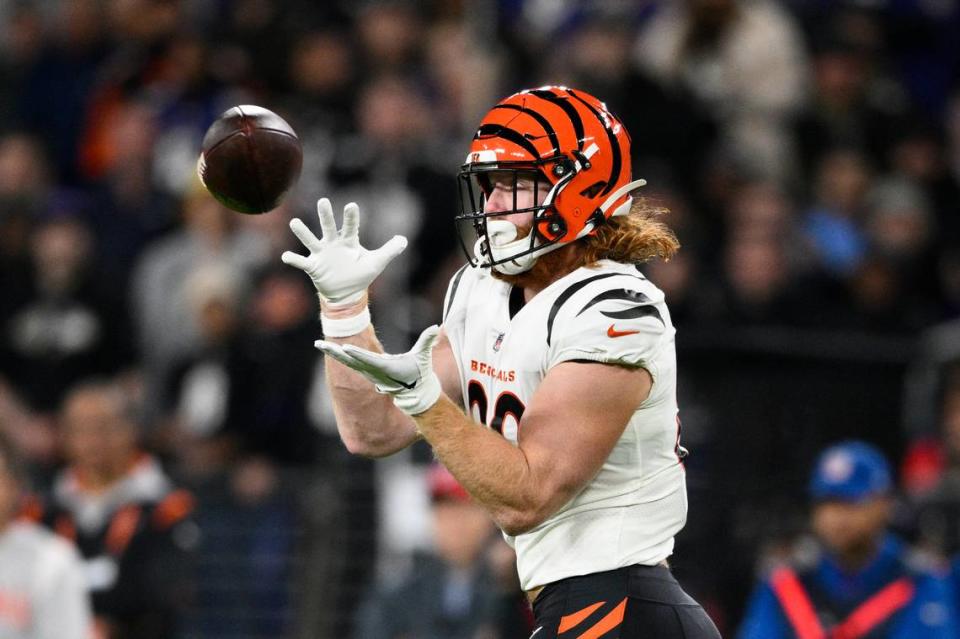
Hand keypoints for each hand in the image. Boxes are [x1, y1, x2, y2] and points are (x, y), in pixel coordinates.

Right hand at [281, 198, 406, 304]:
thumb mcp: (376, 262)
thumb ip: (389, 250)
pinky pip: (302, 262)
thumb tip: (404, 240)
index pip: (351, 227)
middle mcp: (333, 244)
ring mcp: (322, 254)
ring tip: (294, 222)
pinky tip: (285, 256)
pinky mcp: (313, 267)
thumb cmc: (360, 274)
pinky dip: (294, 259)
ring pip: (311, 240)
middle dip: (326, 216)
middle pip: (329, 227)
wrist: (347, 293)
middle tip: (323, 201)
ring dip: (303, 232)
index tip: (352, 205)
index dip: (351, 217)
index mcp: (349, 242)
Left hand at [315, 325, 441, 415]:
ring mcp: (368, 372)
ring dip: (333, 353)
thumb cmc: (419, 374)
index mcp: (385, 367)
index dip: (357, 354)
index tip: (345, 348)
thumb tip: (436, 327)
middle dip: (335, 352)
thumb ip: (427, 341)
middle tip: (320, 345)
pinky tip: (330, 350)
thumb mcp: (423, 357)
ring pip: (347, 362)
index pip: (368, 359)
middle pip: (350, 360)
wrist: (414, 393)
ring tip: (320, 345)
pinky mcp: (367, 372)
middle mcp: (373, 370)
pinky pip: (350, 363)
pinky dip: (340, 356)